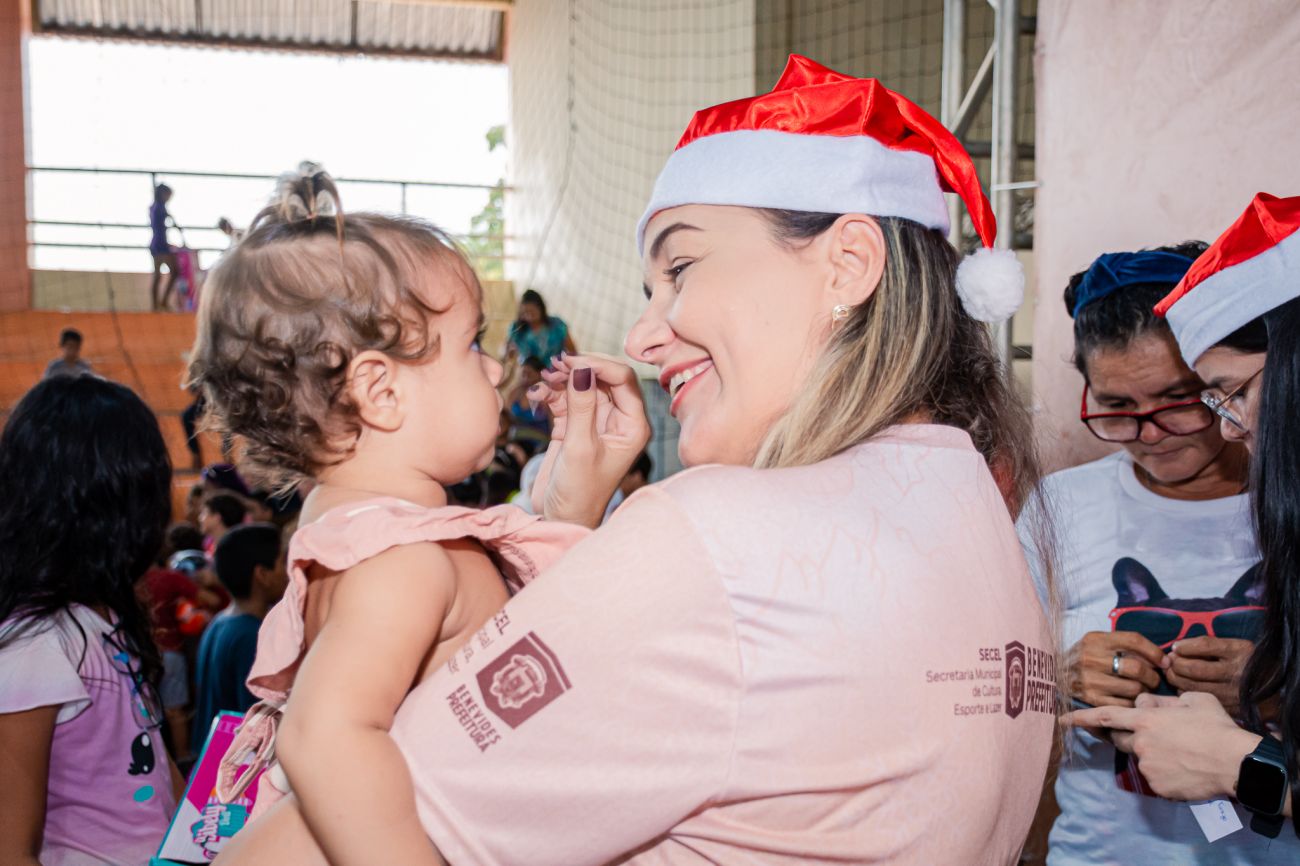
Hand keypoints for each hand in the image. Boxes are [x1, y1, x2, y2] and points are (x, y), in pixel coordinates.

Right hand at [530, 353, 650, 527]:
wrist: (560, 518)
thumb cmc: (579, 492)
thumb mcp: (580, 447)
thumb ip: (581, 406)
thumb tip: (581, 368)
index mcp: (633, 426)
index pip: (624, 379)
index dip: (599, 365)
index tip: (571, 362)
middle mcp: (619, 420)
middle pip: (603, 377)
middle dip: (579, 369)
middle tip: (554, 366)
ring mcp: (596, 421)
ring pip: (582, 385)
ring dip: (562, 380)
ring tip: (543, 381)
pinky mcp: (574, 425)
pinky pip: (565, 398)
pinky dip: (550, 393)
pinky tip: (536, 396)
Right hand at [1065, 631, 1163, 707]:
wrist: (1052, 677)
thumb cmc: (1084, 659)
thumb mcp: (1098, 644)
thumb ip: (1125, 647)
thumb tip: (1161, 660)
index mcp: (1094, 640)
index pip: (1133, 640)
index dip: (1154, 652)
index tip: (1164, 661)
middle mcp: (1090, 658)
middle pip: (1136, 668)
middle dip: (1152, 676)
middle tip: (1152, 679)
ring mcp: (1089, 680)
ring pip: (1133, 689)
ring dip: (1143, 691)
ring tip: (1140, 689)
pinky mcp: (1090, 700)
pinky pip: (1124, 704)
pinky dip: (1132, 703)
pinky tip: (1130, 699)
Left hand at [1065, 692, 1260, 801]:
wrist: (1236, 762)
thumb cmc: (1216, 726)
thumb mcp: (1192, 700)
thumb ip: (1162, 701)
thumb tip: (1146, 704)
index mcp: (1145, 720)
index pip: (1104, 716)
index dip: (1081, 717)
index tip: (1062, 719)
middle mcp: (1140, 744)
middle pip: (1121, 739)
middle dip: (1130, 735)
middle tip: (1156, 735)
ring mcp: (1148, 767)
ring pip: (1142, 758)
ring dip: (1153, 754)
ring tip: (1182, 752)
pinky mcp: (1159, 788)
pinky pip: (1156, 777)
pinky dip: (1165, 772)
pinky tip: (1186, 768)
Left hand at [1162, 636, 1252, 714]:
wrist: (1273, 690)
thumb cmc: (1246, 663)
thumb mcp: (1235, 647)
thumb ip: (1209, 645)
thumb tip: (1177, 648)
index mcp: (1239, 651)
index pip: (1205, 646)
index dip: (1185, 646)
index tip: (1176, 647)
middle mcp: (1236, 672)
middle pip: (1195, 668)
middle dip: (1176, 664)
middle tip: (1170, 661)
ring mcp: (1233, 692)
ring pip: (1193, 686)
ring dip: (1175, 678)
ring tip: (1172, 672)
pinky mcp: (1229, 708)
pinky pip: (1199, 699)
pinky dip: (1184, 692)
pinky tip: (1183, 686)